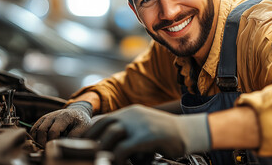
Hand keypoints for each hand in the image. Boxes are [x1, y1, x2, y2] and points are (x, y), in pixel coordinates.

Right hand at [30, 101, 92, 146]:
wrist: (77, 112)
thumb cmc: (80, 121)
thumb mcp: (82, 128)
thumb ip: (73, 136)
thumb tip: (62, 144)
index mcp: (64, 117)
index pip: (53, 131)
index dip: (52, 141)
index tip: (55, 148)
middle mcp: (53, 115)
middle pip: (42, 130)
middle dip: (43, 142)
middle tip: (47, 150)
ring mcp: (46, 117)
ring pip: (36, 129)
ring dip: (37, 140)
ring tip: (44, 147)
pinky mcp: (42, 120)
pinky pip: (34, 129)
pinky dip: (34, 137)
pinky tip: (40, 143)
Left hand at [83, 104, 209, 164]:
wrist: (189, 132)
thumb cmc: (166, 135)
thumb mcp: (144, 127)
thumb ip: (129, 132)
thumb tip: (111, 146)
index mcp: (130, 112)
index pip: (103, 118)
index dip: (90, 131)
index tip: (82, 144)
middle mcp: (132, 115)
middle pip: (102, 124)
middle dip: (91, 140)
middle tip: (86, 155)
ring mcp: (139, 124)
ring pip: (110, 136)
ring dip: (104, 151)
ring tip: (104, 161)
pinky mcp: (147, 137)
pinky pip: (123, 149)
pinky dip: (118, 159)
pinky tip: (122, 164)